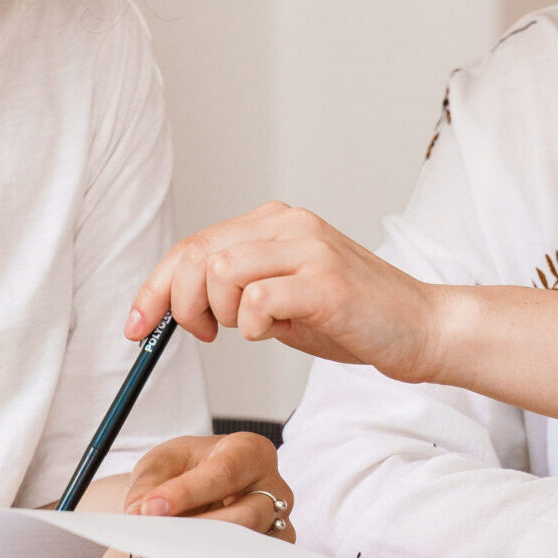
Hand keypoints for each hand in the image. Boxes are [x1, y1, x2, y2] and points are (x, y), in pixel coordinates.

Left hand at [92, 432, 294, 557]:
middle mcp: (272, 487)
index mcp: (249, 451)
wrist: (197, 487)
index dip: (188, 492)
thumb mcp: (163, 462)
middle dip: (198, 531)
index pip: (224, 472)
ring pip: (250, 548)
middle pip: (245, 515)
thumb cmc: (187, 468)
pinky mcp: (270, 555)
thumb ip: (149, 483)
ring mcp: (276, 523)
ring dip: (204, 556)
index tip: (151, 509)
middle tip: (157, 539)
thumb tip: (141, 512)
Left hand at [129, 203, 444, 382]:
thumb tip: (175, 304)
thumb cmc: (350, 318)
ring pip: (221, 273)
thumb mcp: (281, 298)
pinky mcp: (327, 282)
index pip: (195, 244)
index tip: (137, 325)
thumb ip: (236, 290)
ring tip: (246, 331)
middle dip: (179, 304)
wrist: (421, 327)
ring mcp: (310, 249)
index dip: (156, 286)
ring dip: (220, 315)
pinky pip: (259, 301)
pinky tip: (276, 332)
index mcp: (276, 223)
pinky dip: (253, 326)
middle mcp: (290, 225)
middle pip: (198, 254)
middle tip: (202, 334)